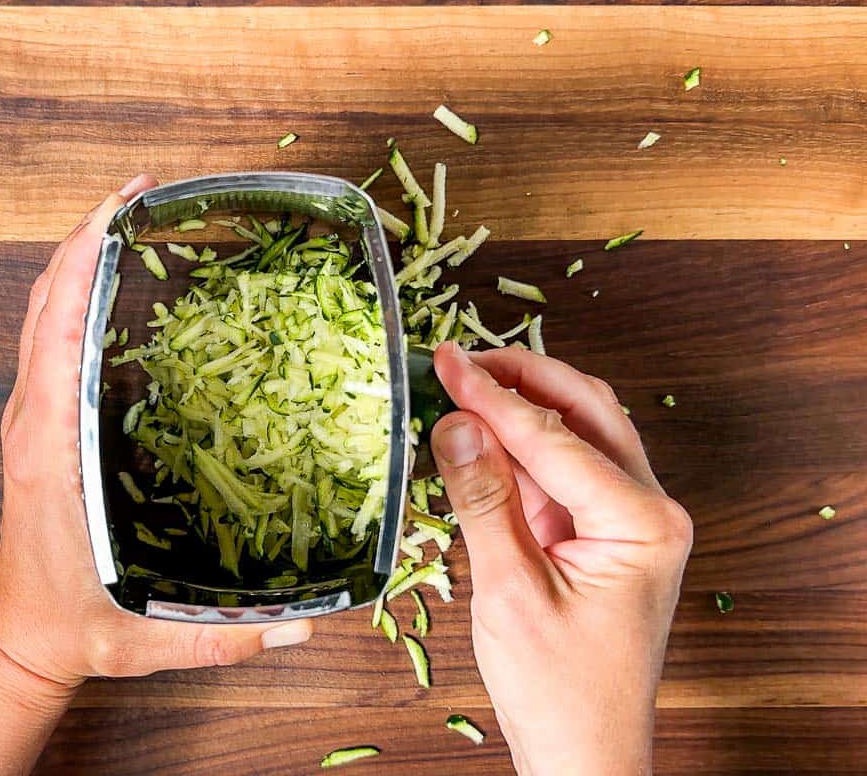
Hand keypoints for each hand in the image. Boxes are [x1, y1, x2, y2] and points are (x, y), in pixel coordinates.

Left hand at [0, 175, 312, 690]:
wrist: (25, 639)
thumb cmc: (79, 625)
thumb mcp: (151, 633)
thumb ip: (228, 637)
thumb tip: (307, 623)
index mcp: (50, 449)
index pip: (54, 329)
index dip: (81, 257)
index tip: (121, 206)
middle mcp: (35, 420)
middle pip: (45, 300)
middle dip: (88, 234)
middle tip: (147, 192)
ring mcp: (33, 418)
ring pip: (42, 313)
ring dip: (78, 256)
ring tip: (137, 217)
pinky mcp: (41, 424)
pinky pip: (49, 340)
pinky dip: (73, 294)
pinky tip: (119, 284)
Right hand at [430, 343, 691, 775]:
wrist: (585, 753)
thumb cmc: (559, 689)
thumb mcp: (510, 591)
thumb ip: (484, 499)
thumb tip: (455, 423)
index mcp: (642, 520)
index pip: (556, 436)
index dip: (493, 396)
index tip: (445, 361)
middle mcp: (649, 508)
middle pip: (586, 411)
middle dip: (522, 378)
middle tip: (459, 358)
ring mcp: (628, 519)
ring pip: (578, 433)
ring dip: (523, 405)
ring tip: (464, 382)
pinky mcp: (601, 533)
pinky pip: (562, 471)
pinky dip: (521, 447)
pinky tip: (479, 433)